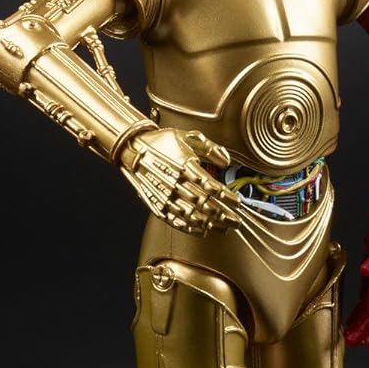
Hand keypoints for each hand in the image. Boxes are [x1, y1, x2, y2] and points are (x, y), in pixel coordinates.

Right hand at [120, 126, 240, 235]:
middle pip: (203, 204)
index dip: (226, 196)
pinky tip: (202, 231)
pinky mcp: (156, 205)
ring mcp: (165, 196)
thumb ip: (210, 147)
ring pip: (191, 215)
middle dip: (223, 215)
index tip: (237, 202)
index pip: (210, 186)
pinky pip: (175, 221)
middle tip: (235, 221)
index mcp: (184, 165)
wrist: (132, 149)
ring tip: (223, 228)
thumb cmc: (161, 142)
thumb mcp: (186, 136)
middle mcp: (175, 183)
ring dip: (210, 224)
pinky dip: (190, 228)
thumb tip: (226, 161)